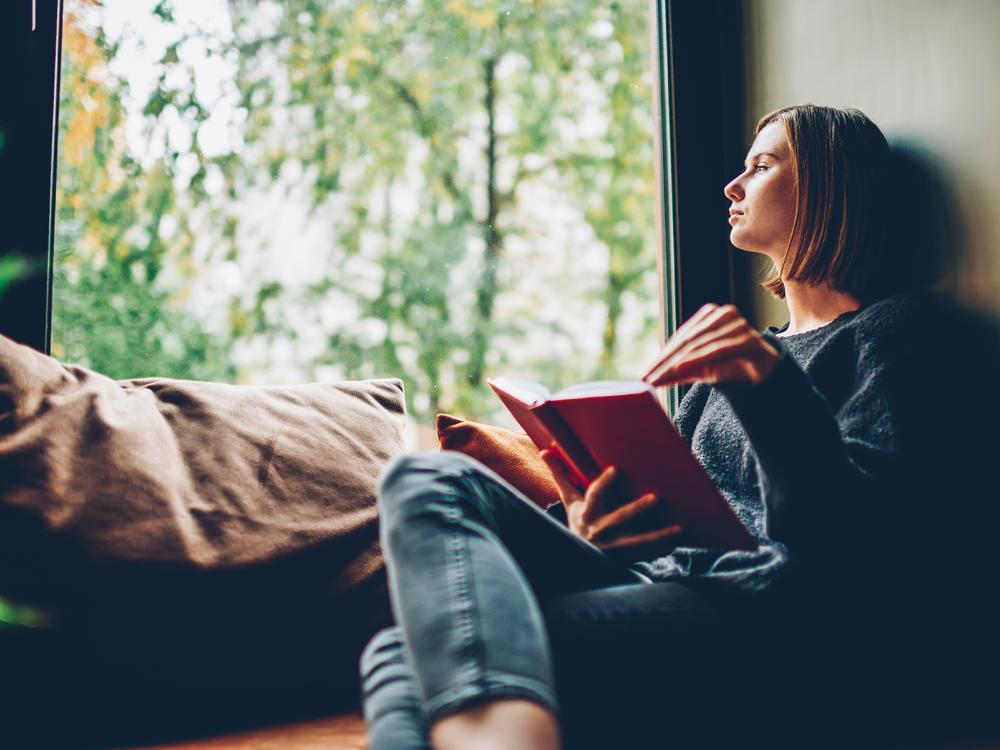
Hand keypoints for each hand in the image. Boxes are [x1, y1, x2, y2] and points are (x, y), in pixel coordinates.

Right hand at [540, 450, 682, 557]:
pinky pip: (644, 555)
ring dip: (657, 536)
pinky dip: (659, 550)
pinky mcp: (623, 558)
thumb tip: (545, 450)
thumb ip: (561, 475)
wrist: (578, 555)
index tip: (615, 469)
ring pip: (637, 541)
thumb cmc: (579, 521)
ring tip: (677, 528)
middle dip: (637, 509)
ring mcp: (613, 547)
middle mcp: (599, 530)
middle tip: (655, 498)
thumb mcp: (569, 500)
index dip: (604, 483)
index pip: (594, 495)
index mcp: (587, 513)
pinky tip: (675, 544)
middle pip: (619, 519)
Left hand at [642, 303, 779, 387]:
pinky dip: (698, 359)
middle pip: (687, 342)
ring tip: (660, 379)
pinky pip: (717, 350)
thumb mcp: (701, 369)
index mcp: (709, 315)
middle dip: (665, 364)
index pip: (681, 338)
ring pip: (699, 346)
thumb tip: (651, 379)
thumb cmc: (731, 366)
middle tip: (648, 380)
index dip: (661, 358)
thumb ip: (679, 370)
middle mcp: (723, 314)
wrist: (766, 372)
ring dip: (676, 365)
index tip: (645, 376)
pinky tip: (680, 368)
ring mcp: (737, 324)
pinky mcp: (748, 338)